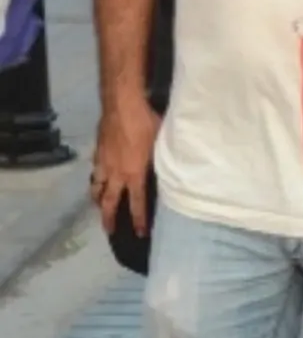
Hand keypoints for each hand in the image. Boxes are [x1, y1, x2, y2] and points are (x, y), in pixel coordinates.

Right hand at [91, 97, 160, 236]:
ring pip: (96, 187)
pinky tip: (97, 178)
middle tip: (109, 230)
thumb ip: (163, 161)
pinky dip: (95, 178)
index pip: (137, 203)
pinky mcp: (97, 150)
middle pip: (109, 202)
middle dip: (109, 218)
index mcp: (134, 174)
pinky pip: (94, 170)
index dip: (139, 220)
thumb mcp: (160, 145)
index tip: (140, 233)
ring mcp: (103, 162)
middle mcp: (116, 173)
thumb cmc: (146, 123)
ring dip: (97, 199)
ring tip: (98, 206)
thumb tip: (172, 170)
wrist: (122, 105)